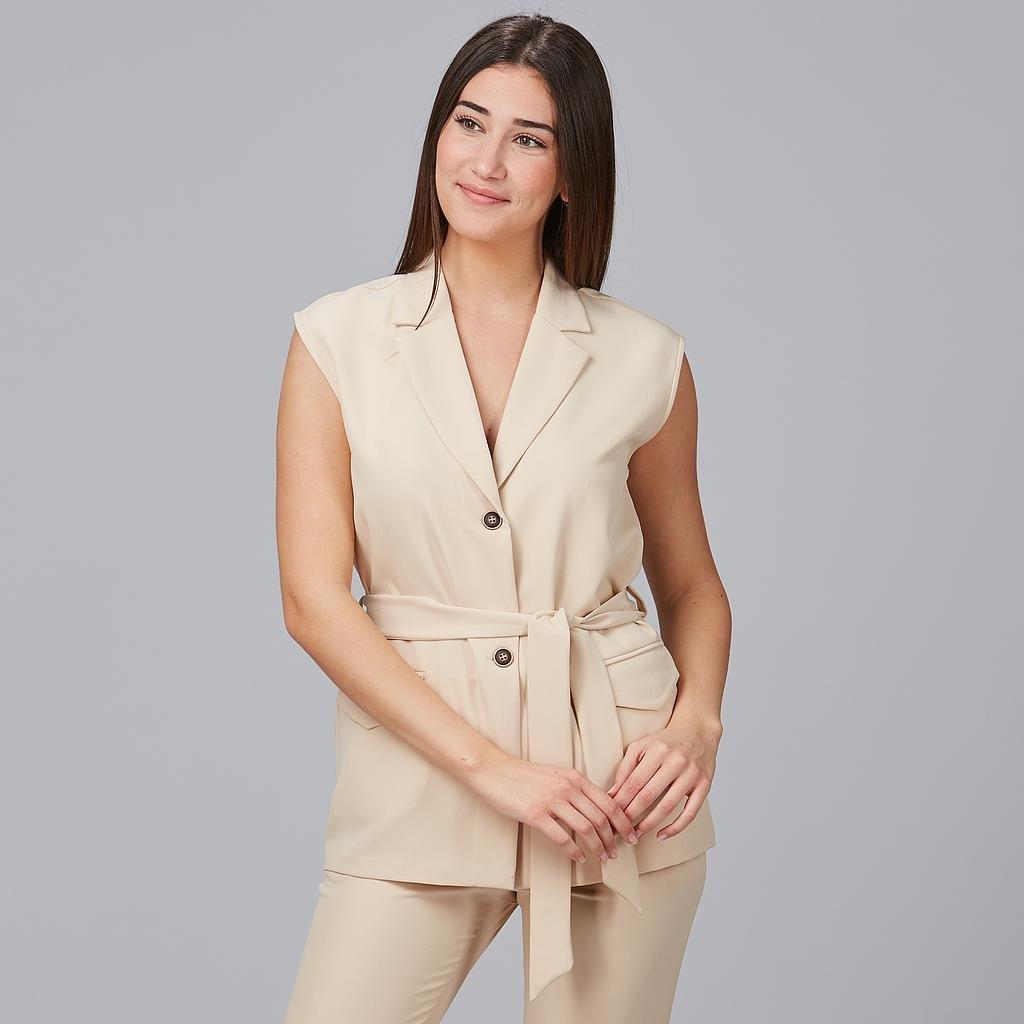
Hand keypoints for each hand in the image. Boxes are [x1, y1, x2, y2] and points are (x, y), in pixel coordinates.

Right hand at [463, 752, 640, 864]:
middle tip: (616, 853)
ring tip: (601, 858)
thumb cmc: (523, 775)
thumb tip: (595, 809)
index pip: (608, 802)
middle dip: (613, 839)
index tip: (629, 835)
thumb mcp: (555, 775)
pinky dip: (574, 851)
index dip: (622, 822)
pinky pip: (562, 837)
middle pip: (601, 817)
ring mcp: (551, 800)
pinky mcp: (535, 813)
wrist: (494, 770)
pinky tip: (577, 858)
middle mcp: (567, 787)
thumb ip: (575, 788)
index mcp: (575, 777)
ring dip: (597, 847)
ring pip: (586, 829)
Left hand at [606, 717, 720, 840]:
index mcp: (657, 751)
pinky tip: (662, 835)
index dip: (620, 802)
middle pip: (648, 795)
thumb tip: (612, 793)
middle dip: (630, 815)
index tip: (609, 816)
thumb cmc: (665, 741)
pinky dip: (676, 827)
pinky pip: (690, 812)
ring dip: (649, 824)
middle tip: (619, 830)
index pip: (633, 782)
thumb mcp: (642, 746)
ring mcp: (692, 774)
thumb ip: (626, 767)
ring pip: (667, 806)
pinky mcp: (705, 785)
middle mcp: (675, 761)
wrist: (698, 730)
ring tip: (636, 834)